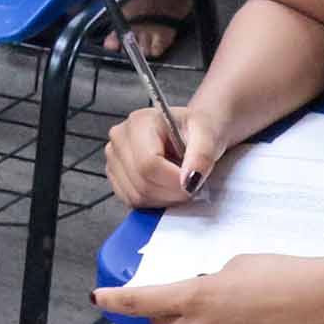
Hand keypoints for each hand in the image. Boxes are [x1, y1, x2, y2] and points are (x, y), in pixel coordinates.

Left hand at [92, 254, 323, 323]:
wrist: (322, 305)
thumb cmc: (282, 275)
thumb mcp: (235, 266)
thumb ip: (206, 285)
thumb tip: (198, 297)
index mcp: (193, 297)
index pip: (141, 302)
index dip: (116, 301)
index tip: (100, 298)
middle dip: (171, 314)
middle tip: (198, 302)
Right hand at [103, 103, 223, 209]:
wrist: (193, 130)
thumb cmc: (198, 128)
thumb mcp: (208, 135)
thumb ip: (201, 157)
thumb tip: (189, 180)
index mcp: (140, 122)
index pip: (148, 164)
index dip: (173, 181)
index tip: (192, 182)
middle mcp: (121, 138)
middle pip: (142, 183)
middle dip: (172, 192)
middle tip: (190, 183)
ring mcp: (114, 157)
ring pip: (136, 196)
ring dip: (164, 198)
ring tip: (178, 181)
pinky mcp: (115, 175)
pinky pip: (132, 200)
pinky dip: (154, 201)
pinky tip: (166, 186)